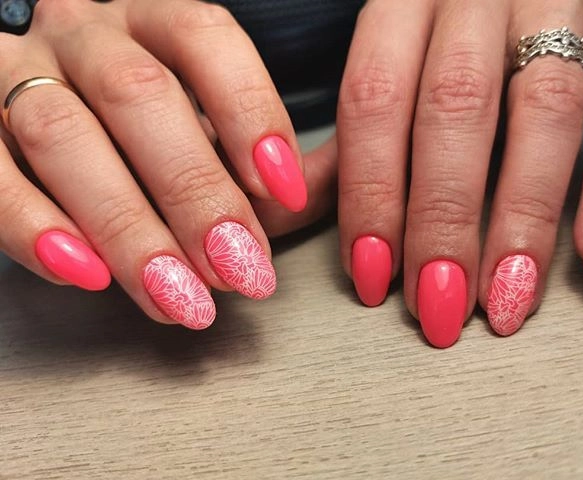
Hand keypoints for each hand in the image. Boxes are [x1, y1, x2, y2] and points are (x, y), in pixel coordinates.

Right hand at [0, 0, 334, 328]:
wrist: (35, 120)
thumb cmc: (143, 133)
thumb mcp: (210, 132)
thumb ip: (264, 159)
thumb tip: (319, 190)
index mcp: (153, 24)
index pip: (206, 40)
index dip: (252, 113)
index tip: (285, 192)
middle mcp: (85, 38)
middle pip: (140, 98)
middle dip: (197, 193)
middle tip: (240, 269)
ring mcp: (16, 76)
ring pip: (64, 135)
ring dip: (129, 228)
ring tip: (180, 296)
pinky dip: (34, 227)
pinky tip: (86, 274)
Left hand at [337, 0, 582, 346]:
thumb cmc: (439, 19)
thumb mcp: (388, 47)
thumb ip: (357, 121)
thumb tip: (304, 199)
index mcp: (403, 1)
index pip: (375, 102)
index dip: (370, 196)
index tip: (372, 273)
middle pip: (455, 113)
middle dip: (443, 223)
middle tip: (437, 306)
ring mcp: (554, 1)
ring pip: (544, 112)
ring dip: (524, 219)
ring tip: (505, 300)